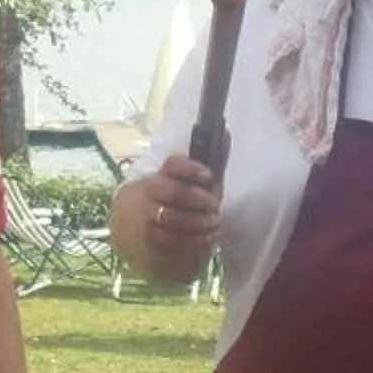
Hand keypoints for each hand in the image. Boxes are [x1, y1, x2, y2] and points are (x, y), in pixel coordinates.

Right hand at [139, 154, 222, 282]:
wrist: (146, 231)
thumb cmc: (181, 203)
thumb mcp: (199, 184)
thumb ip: (213, 161)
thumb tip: (226, 133)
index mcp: (166, 174)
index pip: (173, 165)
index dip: (191, 169)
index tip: (208, 176)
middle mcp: (153, 192)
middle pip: (173, 191)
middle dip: (198, 199)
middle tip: (215, 205)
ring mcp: (149, 216)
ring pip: (172, 217)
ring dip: (198, 221)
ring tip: (216, 223)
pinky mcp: (150, 240)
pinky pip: (170, 240)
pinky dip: (193, 239)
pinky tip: (207, 237)